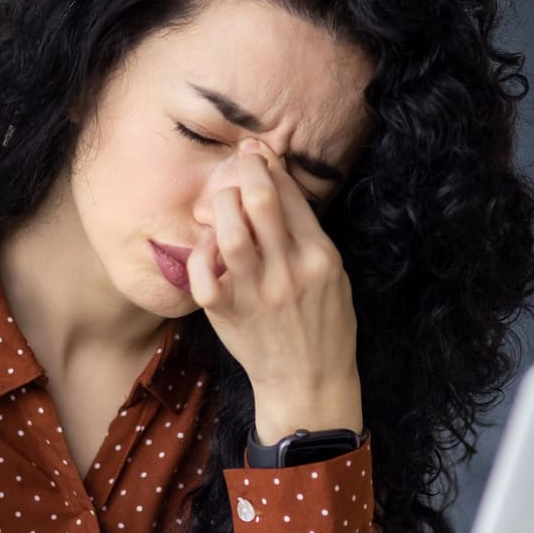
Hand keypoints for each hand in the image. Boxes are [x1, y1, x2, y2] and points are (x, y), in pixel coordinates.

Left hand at [191, 141, 363, 442]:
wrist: (309, 382)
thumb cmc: (323, 323)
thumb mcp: (333, 273)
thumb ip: (307, 232)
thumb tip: (277, 183)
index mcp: (320, 257)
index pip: (291, 195)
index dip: (269, 164)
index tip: (257, 150)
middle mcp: (289, 271)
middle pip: (260, 200)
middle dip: (244, 168)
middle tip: (238, 159)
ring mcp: (257, 292)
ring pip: (229, 229)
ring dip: (221, 204)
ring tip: (223, 201)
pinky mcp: (227, 312)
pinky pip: (203, 270)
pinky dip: (201, 251)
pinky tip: (209, 248)